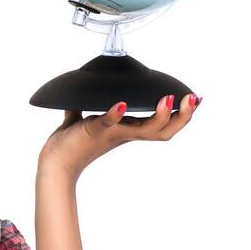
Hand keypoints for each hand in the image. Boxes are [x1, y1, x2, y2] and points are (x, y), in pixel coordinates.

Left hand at [39, 93, 200, 179]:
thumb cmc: (71, 143)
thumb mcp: (85, 119)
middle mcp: (125, 134)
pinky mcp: (93, 132)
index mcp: (128, 130)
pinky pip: (106, 123)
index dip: (181, 115)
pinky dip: (114, 114)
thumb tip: (84, 87)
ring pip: (145, 131)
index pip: (161, 125)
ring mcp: (111, 134)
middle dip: (182, 116)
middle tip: (193, 100)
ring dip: (159, 116)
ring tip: (167, 100)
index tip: (196, 100)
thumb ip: (88, 105)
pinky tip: (121, 105)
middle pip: (163, 131)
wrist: (54, 161)